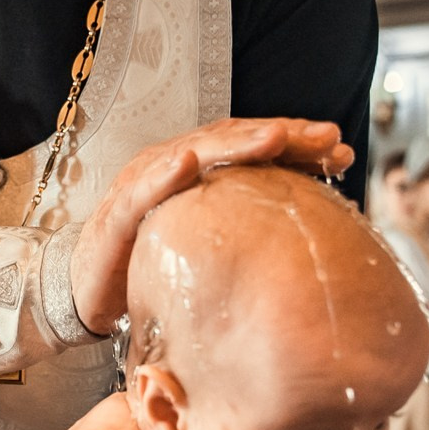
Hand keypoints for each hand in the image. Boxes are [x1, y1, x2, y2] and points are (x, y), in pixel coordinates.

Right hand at [68, 118, 354, 333]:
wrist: (88, 293)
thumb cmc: (152, 266)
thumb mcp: (208, 246)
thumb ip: (245, 232)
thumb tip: (314, 241)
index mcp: (201, 174)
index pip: (253, 149)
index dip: (297, 145)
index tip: (340, 151)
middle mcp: (174, 167)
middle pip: (234, 141)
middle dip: (283, 136)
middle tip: (328, 138)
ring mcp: (144, 184)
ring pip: (196, 152)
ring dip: (237, 143)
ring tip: (276, 137)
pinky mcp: (118, 213)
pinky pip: (143, 190)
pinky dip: (166, 173)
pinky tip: (189, 162)